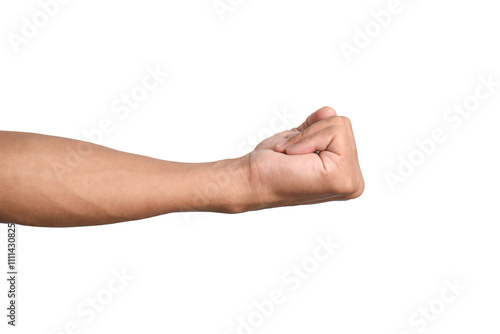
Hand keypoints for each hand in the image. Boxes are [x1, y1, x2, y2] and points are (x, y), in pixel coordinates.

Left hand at [242, 106, 363, 210]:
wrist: (251, 181)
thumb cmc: (271, 165)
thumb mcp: (301, 138)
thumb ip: (320, 125)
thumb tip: (329, 111)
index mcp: (348, 176)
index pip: (343, 129)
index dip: (313, 132)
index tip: (294, 153)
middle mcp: (354, 182)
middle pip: (343, 125)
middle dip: (311, 133)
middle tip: (291, 154)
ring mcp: (351, 181)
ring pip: (339, 126)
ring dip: (307, 137)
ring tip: (293, 157)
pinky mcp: (342, 177)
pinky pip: (333, 132)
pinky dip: (307, 140)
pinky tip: (295, 158)